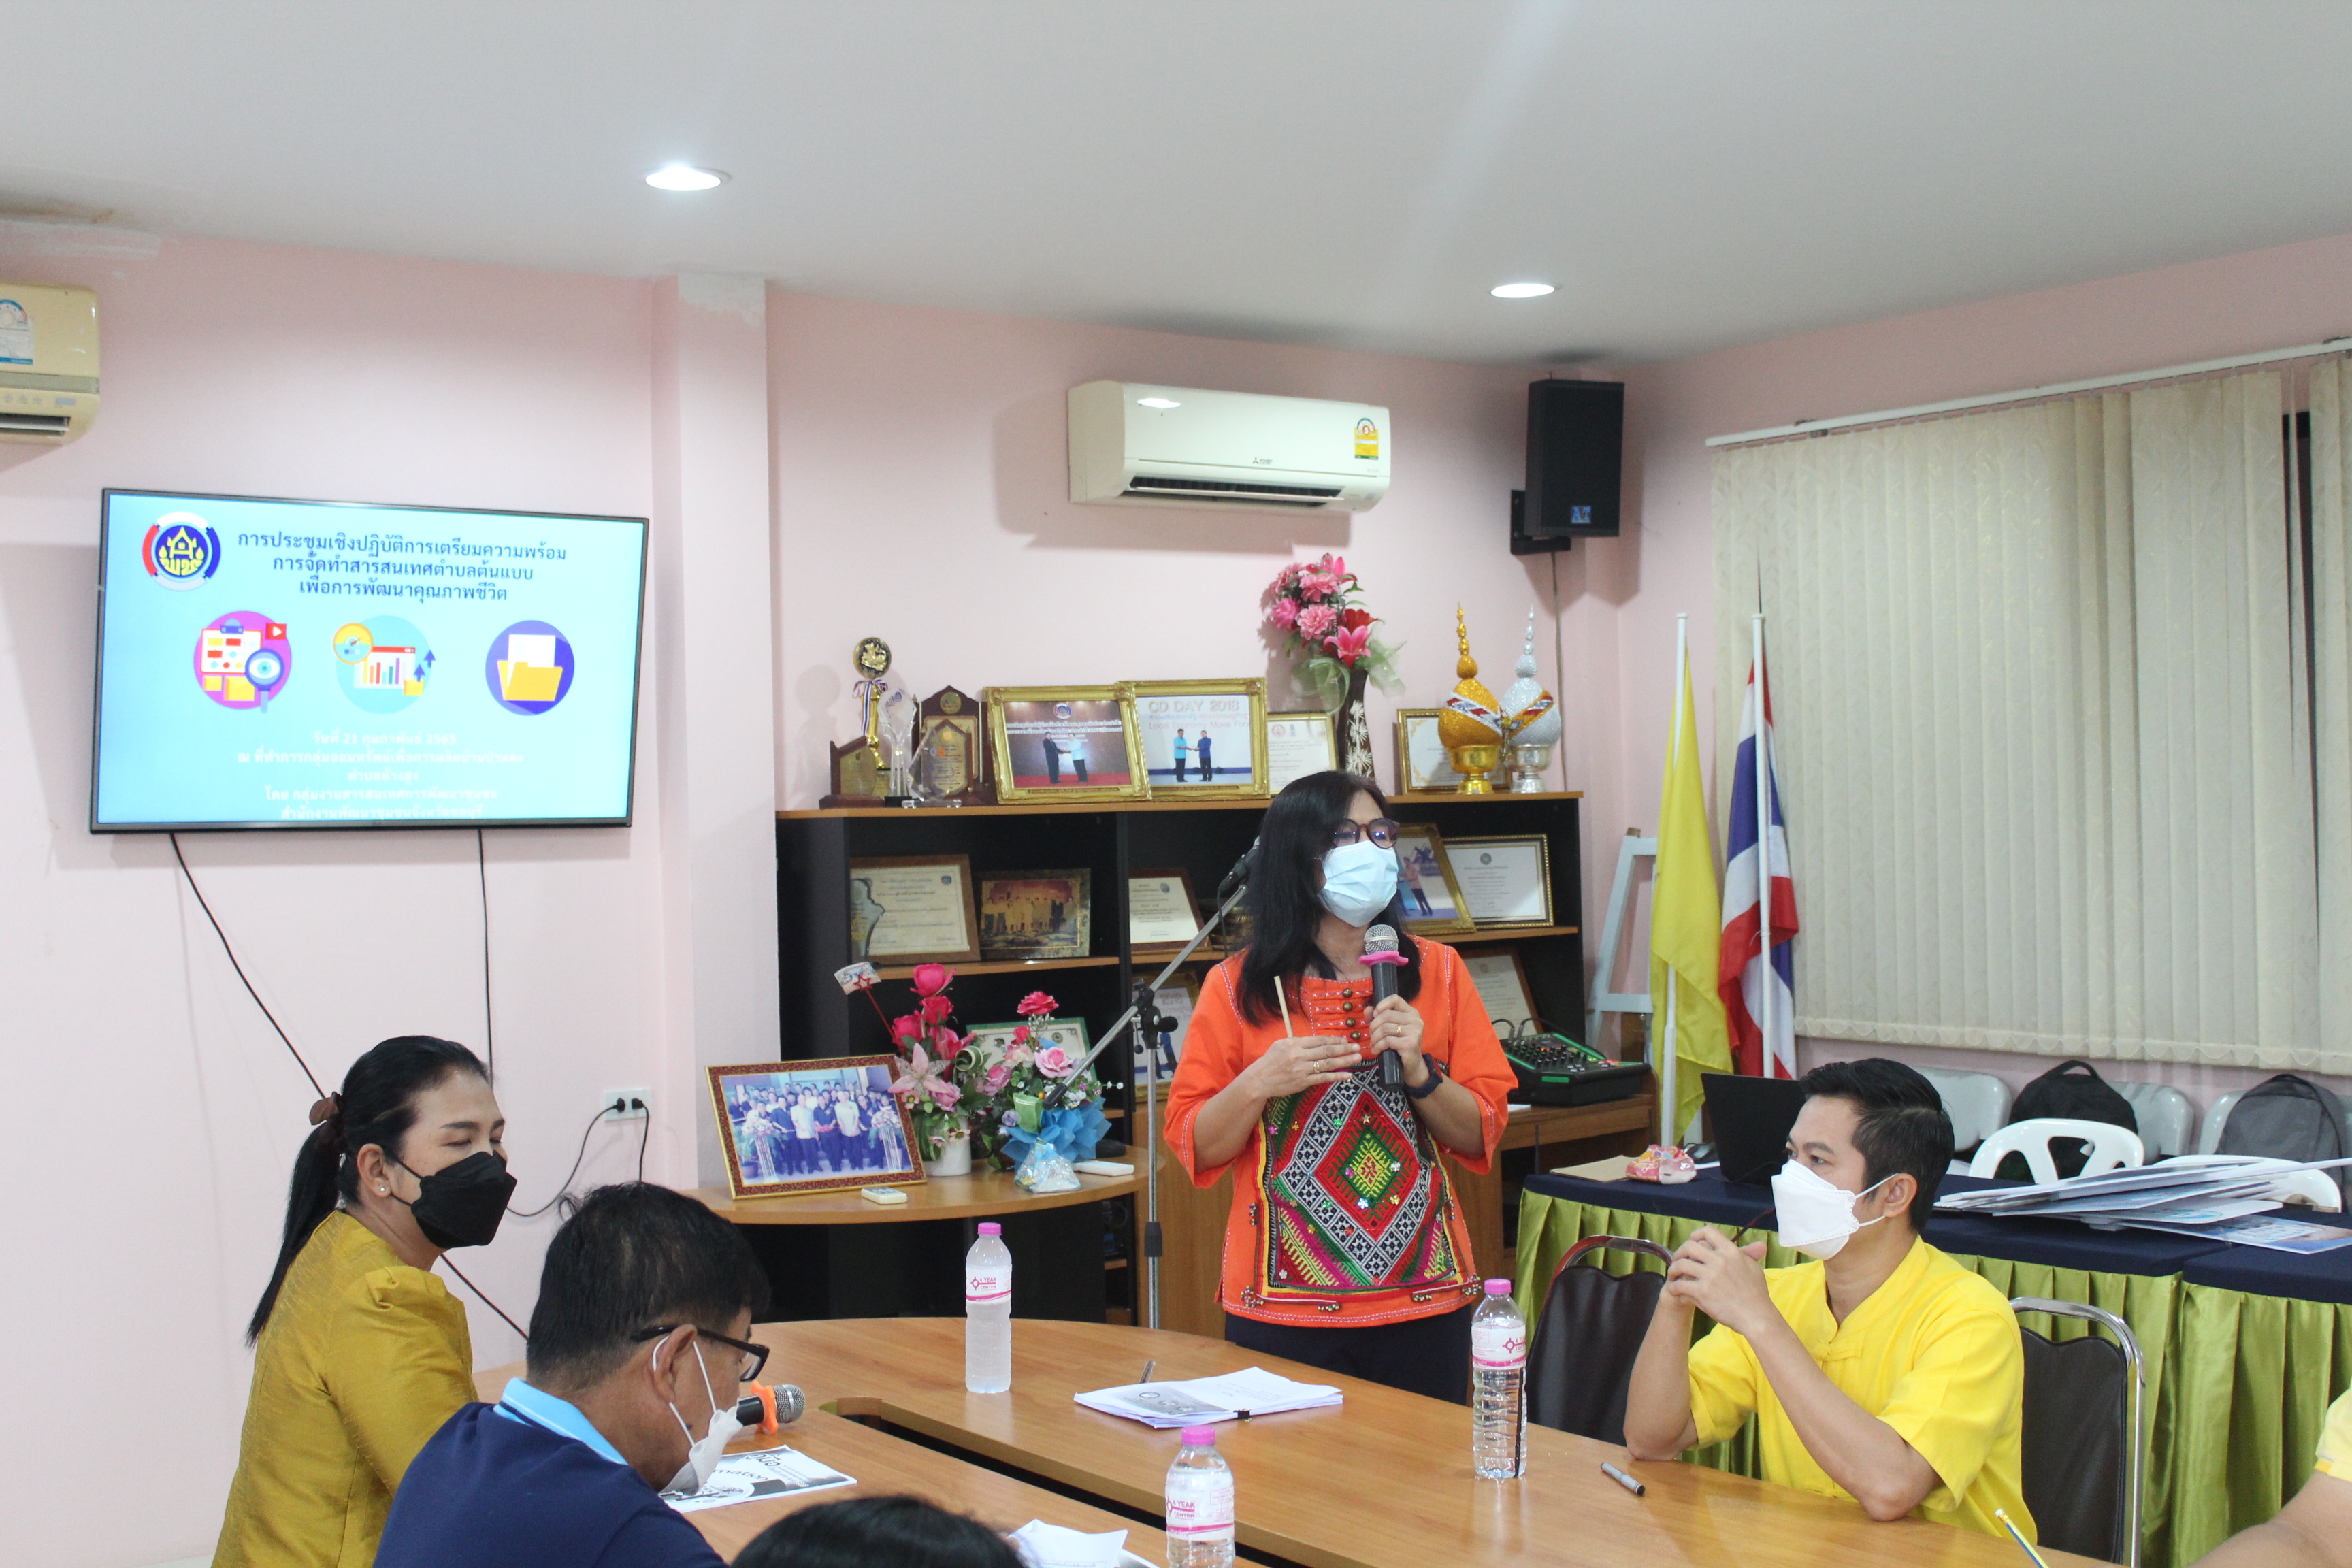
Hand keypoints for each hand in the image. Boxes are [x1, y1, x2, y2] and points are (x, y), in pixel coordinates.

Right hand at [1241, 1035, 1359, 1098]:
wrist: (1260, 1080)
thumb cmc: (1270, 1061)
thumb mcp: (1281, 1045)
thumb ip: (1298, 1042)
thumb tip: (1317, 1041)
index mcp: (1294, 1044)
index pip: (1319, 1040)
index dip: (1334, 1039)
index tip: (1345, 1039)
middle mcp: (1299, 1055)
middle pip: (1326, 1051)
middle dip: (1344, 1048)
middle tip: (1357, 1047)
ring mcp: (1302, 1070)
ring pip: (1327, 1064)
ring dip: (1344, 1061)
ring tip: (1357, 1058)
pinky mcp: (1303, 1082)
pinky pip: (1323, 1078)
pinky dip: (1336, 1076)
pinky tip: (1347, 1075)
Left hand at [1371, 995, 1426, 1079]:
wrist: (1412, 1065)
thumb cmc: (1400, 1045)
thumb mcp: (1389, 1029)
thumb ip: (1378, 1018)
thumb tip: (1367, 1009)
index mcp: (1411, 1012)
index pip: (1395, 999)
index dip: (1381, 1005)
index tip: (1375, 1016)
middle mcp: (1415, 1019)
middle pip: (1386, 1015)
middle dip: (1374, 1026)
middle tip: (1371, 1035)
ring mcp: (1414, 1031)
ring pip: (1385, 1028)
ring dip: (1374, 1038)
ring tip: (1374, 1044)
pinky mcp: (1410, 1043)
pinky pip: (1387, 1041)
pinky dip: (1378, 1046)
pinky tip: (1376, 1051)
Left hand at [1664, 1228, 1773, 1337]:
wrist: (1757, 1318)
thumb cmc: (1757, 1295)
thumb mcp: (1754, 1268)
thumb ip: (1749, 1254)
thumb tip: (1758, 1245)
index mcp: (1731, 1252)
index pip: (1708, 1232)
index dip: (1697, 1235)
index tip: (1693, 1243)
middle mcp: (1720, 1261)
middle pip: (1689, 1246)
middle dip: (1680, 1252)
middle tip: (1678, 1261)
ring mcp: (1710, 1276)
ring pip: (1680, 1264)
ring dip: (1673, 1270)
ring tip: (1673, 1276)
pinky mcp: (1703, 1292)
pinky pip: (1679, 1285)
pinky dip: (1674, 1287)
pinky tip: (1676, 1291)